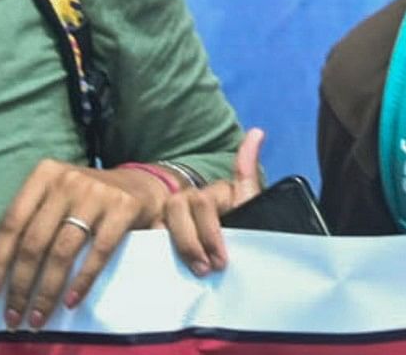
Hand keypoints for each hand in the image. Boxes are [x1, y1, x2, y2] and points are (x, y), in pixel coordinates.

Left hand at [0, 159, 157, 328]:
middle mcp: (67, 181)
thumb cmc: (88, 199)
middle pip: (34, 241)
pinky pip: (98, 252)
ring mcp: (96, 193)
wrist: (142, 184)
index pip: (12, 222)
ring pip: (62, 251)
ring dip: (47, 290)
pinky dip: (82, 281)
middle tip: (15, 315)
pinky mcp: (122, 208)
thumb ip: (34, 221)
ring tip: (39, 316)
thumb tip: (3, 270)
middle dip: (21, 285)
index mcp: (44, 175)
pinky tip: (70, 301)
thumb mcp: (57, 197)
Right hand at [156, 128, 268, 275]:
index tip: (221, 261)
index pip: (202, 203)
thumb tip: (257, 131)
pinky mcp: (158, 241)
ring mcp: (170, 222)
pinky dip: (150, 252)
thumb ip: (248, 172)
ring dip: (176, 248)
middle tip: (207, 270)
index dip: (210, 232)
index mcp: (208, 196)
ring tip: (192, 273)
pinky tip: (158, 268)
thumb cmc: (245, 234)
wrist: (237, 268)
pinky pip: (148, 241)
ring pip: (160, 225)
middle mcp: (186, 204)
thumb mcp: (250, 206)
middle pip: (177, 210)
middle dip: (191, 242)